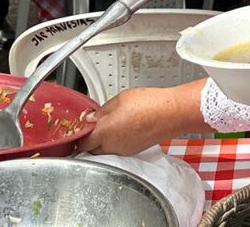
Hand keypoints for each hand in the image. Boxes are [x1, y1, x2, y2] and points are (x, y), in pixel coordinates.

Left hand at [77, 86, 193, 155]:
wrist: (171, 113)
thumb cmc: (150, 104)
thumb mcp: (120, 99)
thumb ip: (102, 110)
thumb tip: (91, 117)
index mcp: (104, 131)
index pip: (82, 140)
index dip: (78, 134)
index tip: (78, 129)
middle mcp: (112, 145)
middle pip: (91, 149)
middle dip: (88, 140)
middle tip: (92, 127)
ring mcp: (123, 150)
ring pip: (104, 151)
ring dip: (102, 142)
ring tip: (110, 126)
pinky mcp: (134, 150)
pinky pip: (118, 150)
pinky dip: (115, 143)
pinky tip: (123, 129)